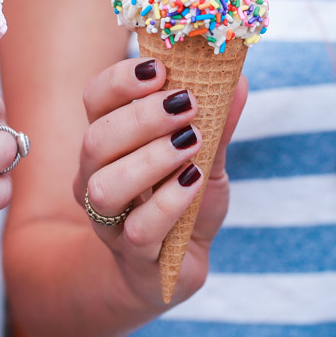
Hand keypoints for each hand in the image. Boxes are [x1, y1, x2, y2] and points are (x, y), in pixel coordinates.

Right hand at [75, 57, 246, 306]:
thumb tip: (240, 81)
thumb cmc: (184, 200)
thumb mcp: (206, 157)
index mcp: (110, 140)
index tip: (160, 69)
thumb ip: (219, 123)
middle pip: (96, 139)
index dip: (121, 81)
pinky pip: (139, 229)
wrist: (175, 268)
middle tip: (187, 105)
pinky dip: (168, 202)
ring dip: (150, 159)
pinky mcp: (132, 256)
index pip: (96, 99)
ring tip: (191, 143)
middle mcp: (95, 176)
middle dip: (141, 117)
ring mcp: (108, 220)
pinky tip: (193, 182)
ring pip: (105, 186)